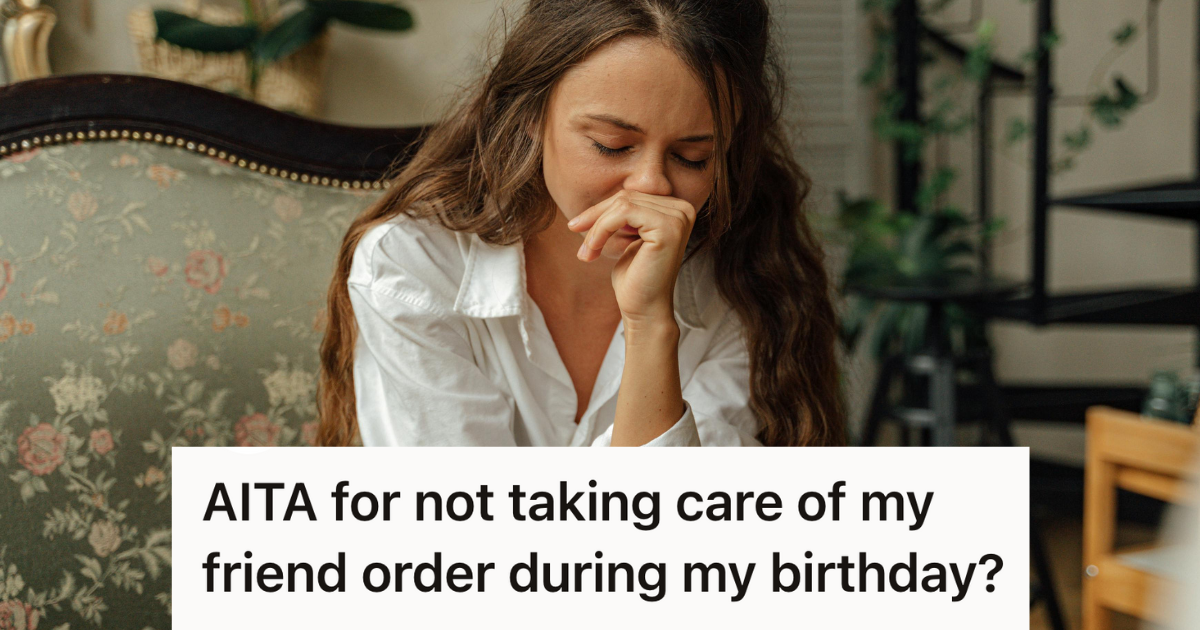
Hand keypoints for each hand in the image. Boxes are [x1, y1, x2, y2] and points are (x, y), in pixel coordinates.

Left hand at [567, 189, 696, 327]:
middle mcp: (683, 209)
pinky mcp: (668, 227)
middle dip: (595, 217)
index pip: (632, 196)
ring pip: (622, 203)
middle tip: (576, 238)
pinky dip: (601, 229)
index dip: (601, 210)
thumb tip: (611, 193)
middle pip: (626, 197)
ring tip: (586, 251)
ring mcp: (679, 217)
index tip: (577, 226)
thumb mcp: (627, 237)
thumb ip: (625, 213)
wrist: (644, 311)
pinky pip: (623, 212)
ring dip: (596, 227)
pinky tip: (593, 250)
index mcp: (677, 209)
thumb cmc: (635, 278)